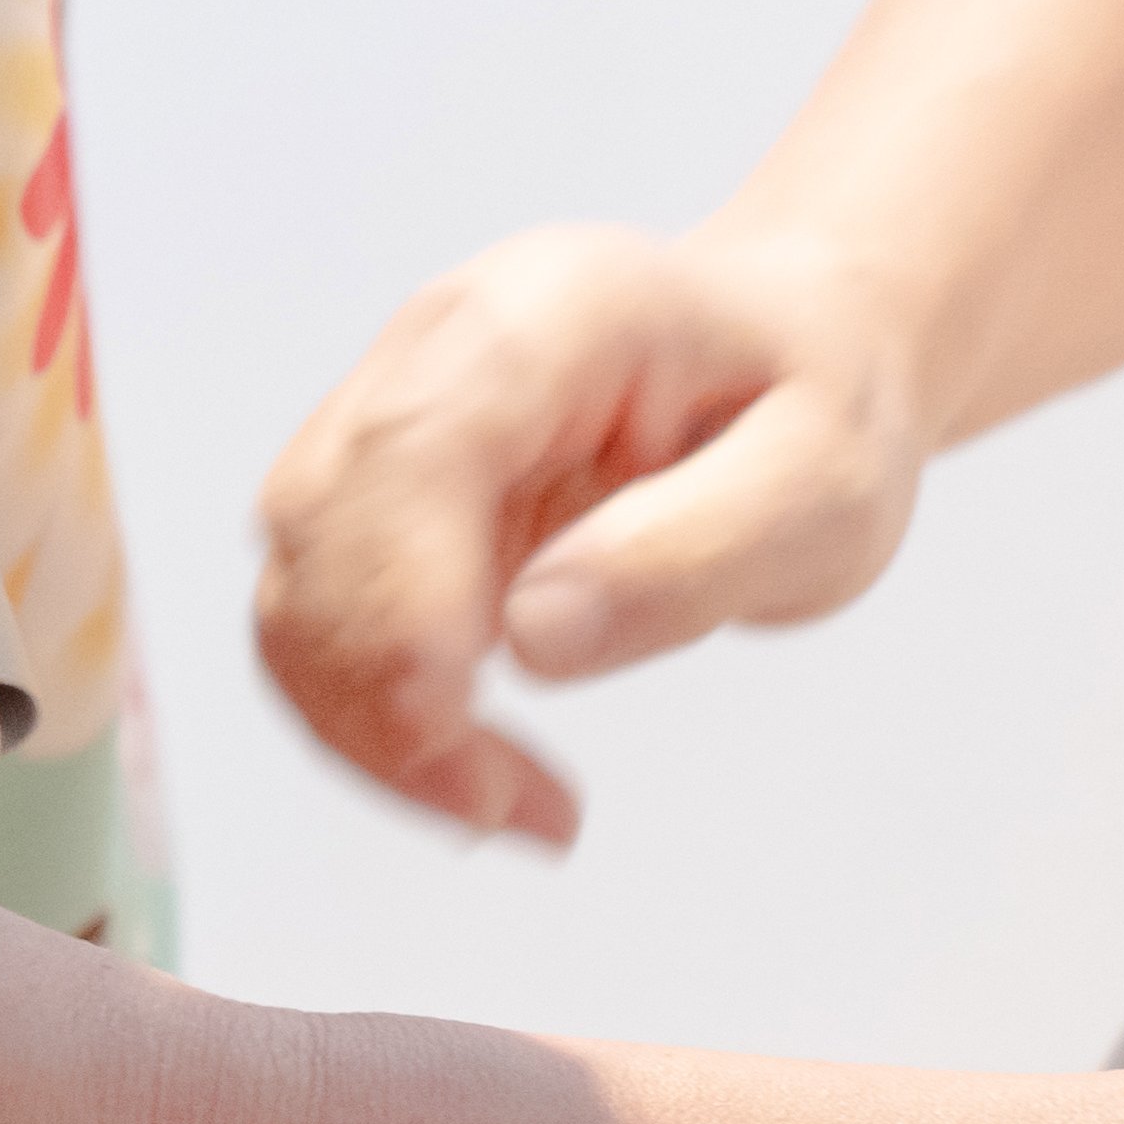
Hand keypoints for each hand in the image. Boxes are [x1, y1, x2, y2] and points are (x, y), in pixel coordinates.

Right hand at [249, 217, 934, 845]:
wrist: (789, 356)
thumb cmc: (809, 411)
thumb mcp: (827, 490)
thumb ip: (695, 554)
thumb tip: (537, 637)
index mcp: (548, 313)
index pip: (413, 451)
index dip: (399, 603)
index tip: (450, 734)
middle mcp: (434, 349)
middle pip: (322, 526)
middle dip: (380, 695)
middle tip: (504, 809)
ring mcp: (382, 418)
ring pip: (296, 587)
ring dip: (364, 722)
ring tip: (501, 800)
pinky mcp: (365, 500)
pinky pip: (314, 623)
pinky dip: (365, 716)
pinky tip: (460, 760)